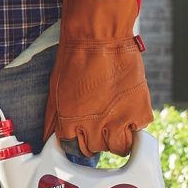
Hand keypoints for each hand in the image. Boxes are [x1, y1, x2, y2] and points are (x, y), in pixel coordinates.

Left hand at [45, 0, 151, 157]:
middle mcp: (94, 126)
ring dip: (118, 137)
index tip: (84, 135)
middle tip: (101, 123)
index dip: (80, 142)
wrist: (100, 37)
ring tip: (117, 121)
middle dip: (98, 139)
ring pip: (120, 147)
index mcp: (70, 123)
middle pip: (98, 149)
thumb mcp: (56, 89)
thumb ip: (54, 117)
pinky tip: (130, 109)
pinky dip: (136, 122)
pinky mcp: (139, 111)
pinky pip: (139, 129)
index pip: (75, 150)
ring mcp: (118, 120)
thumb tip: (48, 136)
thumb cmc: (75, 57)